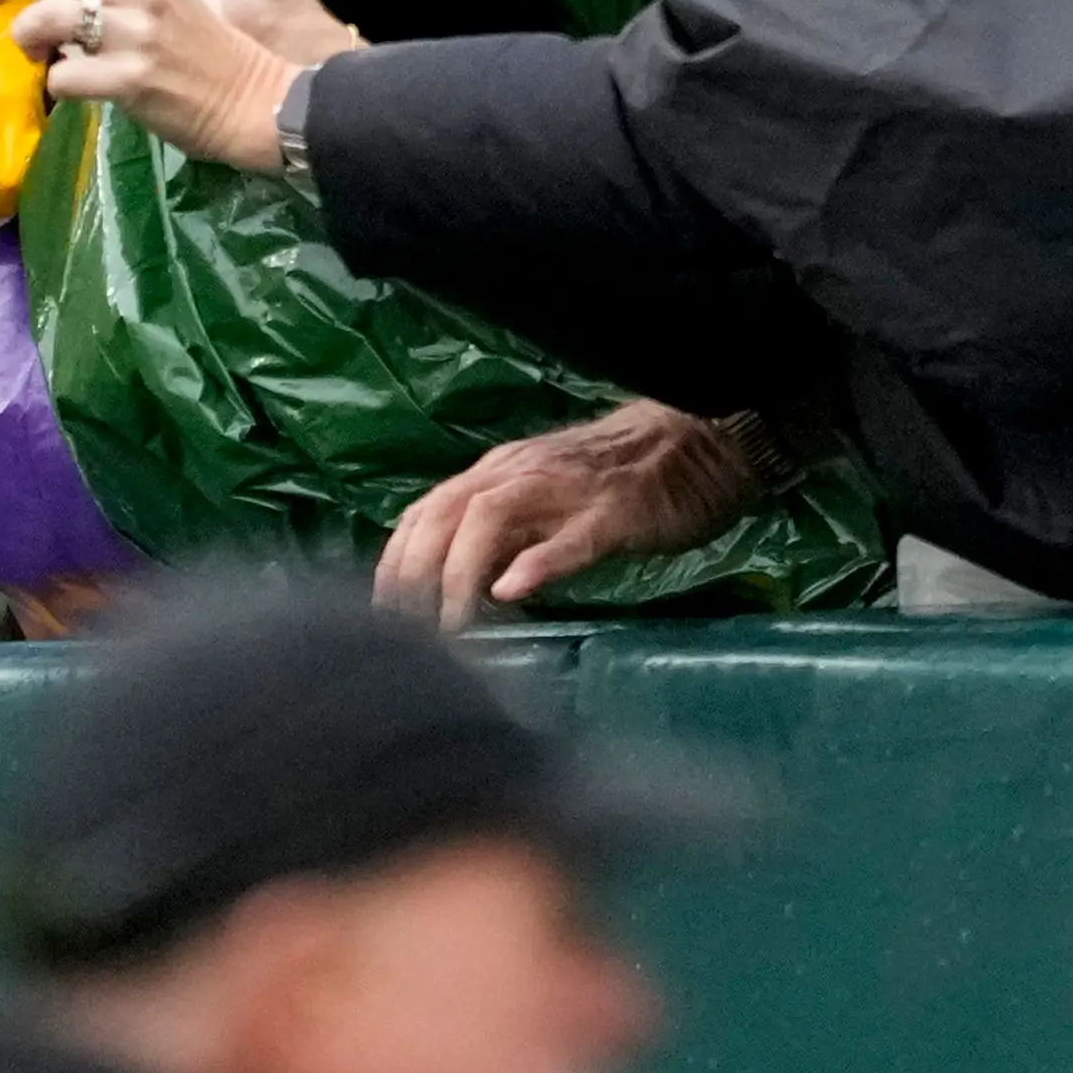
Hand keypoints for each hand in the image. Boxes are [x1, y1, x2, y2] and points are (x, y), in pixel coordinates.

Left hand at [374, 398, 758, 629]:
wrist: (692, 441)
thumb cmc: (616, 478)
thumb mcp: (543, 497)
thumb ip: (502, 529)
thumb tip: (457, 579)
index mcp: (497, 471)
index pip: (426, 510)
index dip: (396, 559)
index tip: (380, 609)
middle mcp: (517, 473)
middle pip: (444, 514)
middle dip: (415, 573)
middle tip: (403, 631)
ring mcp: (564, 490)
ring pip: (490, 521)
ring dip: (460, 575)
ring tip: (449, 628)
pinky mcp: (613, 513)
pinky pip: (569, 537)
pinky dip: (535, 563)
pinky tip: (512, 592)